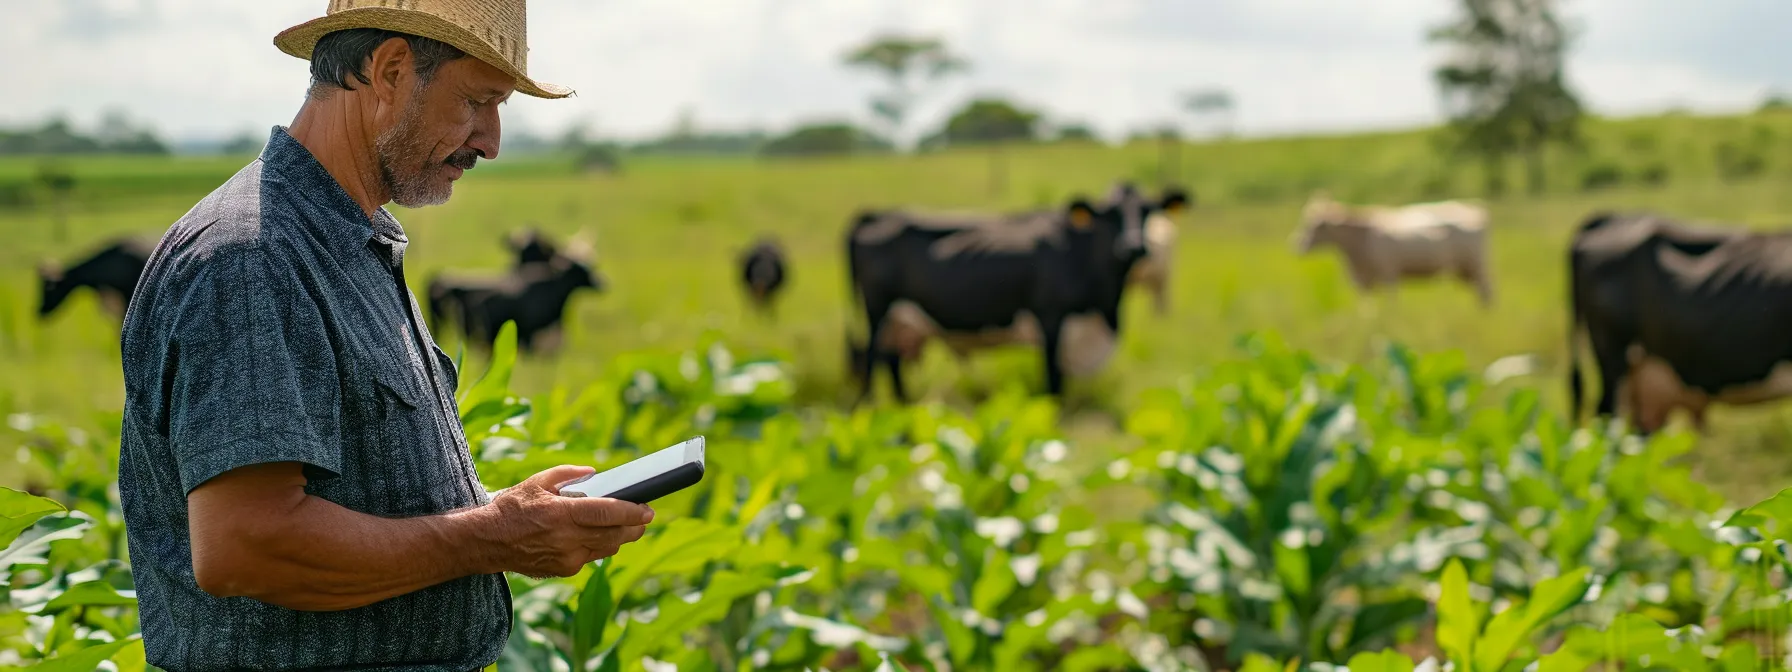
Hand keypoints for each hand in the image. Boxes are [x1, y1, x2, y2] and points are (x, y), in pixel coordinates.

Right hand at [481, 465, 654, 578]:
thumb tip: (594, 472)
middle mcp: (567, 539)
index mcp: (562, 514)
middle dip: (634, 527)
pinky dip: (599, 546)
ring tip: (625, 525)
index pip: (608, 513)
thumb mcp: (537, 482)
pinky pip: (592, 557)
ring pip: (607, 549)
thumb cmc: (512, 508)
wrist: (487, 542)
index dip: (633, 512)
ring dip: (620, 537)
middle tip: (644, 518)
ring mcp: (567, 558)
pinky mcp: (564, 570)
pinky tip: (597, 536)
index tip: (648, 510)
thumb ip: (567, 474)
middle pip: (615, 535)